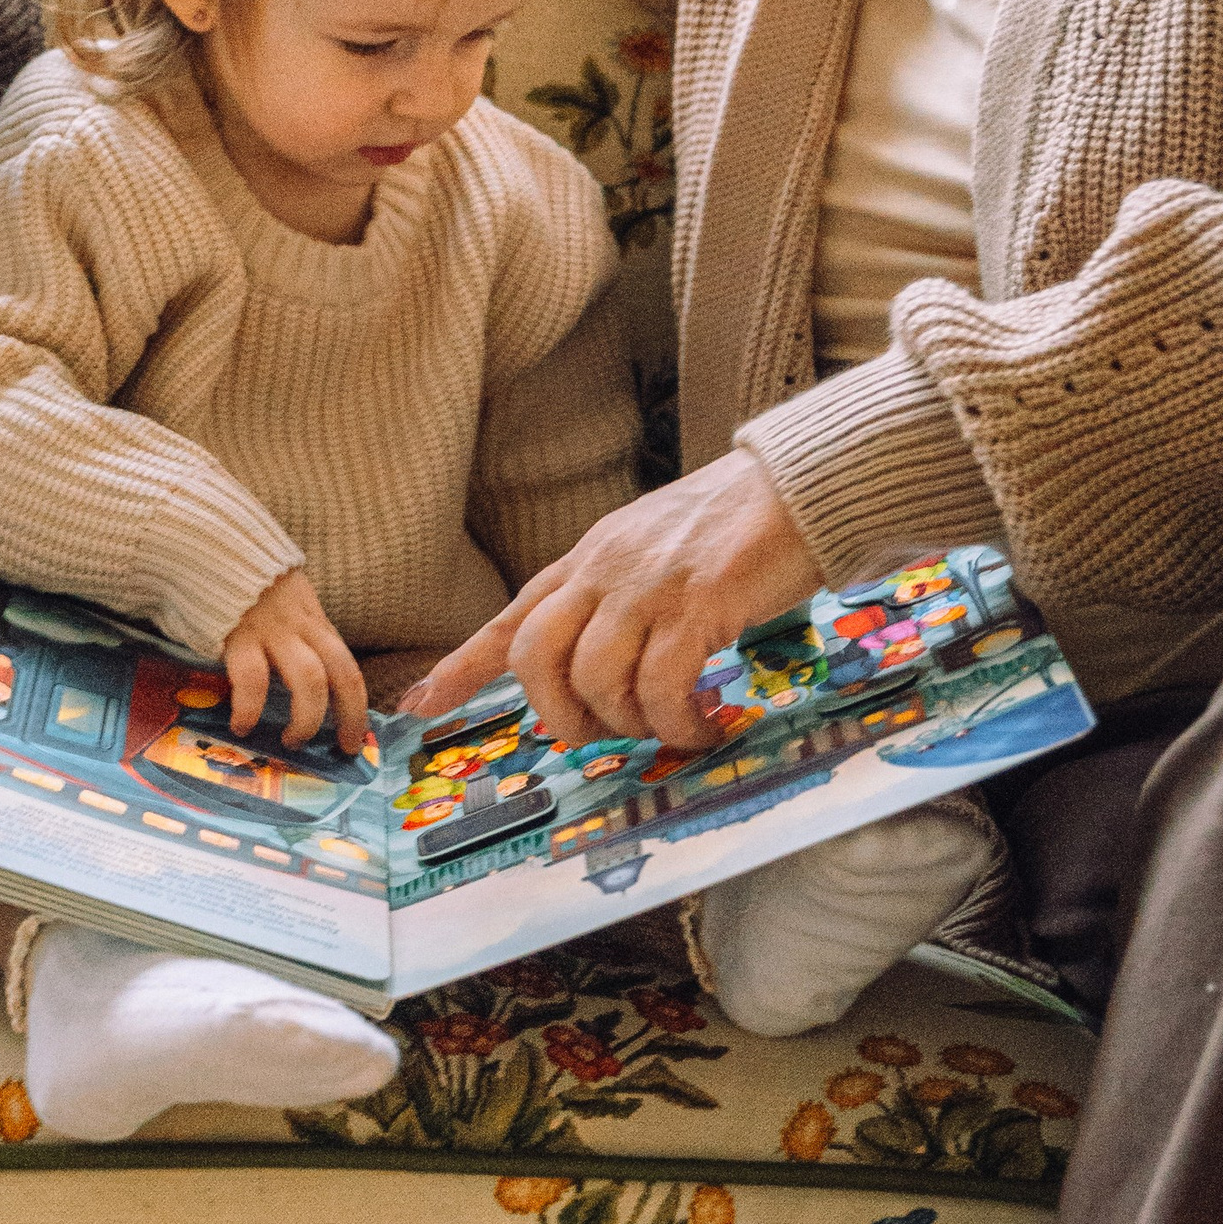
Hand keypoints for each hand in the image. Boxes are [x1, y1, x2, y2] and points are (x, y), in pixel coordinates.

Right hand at [222, 567, 368, 752]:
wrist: (207, 542)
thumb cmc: (241, 580)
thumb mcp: (283, 601)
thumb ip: (294, 633)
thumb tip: (300, 682)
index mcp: (312, 621)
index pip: (348, 666)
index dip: (356, 706)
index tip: (354, 738)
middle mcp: (301, 626)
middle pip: (342, 674)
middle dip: (348, 716)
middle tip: (340, 746)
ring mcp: (273, 630)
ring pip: (310, 680)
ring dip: (306, 719)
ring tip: (292, 740)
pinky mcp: (239, 635)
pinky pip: (254, 679)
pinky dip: (251, 708)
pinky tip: (243, 724)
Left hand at [418, 453, 820, 755]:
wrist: (800, 485)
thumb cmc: (736, 526)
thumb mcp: (652, 551)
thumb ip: (618, 596)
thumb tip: (600, 667)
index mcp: (588, 559)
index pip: (511, 618)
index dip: (462, 668)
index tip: (421, 706)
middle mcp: (604, 569)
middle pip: (535, 657)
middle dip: (560, 717)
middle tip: (606, 738)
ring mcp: (647, 584)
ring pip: (596, 680)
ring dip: (630, 723)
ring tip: (671, 727)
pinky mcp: (697, 602)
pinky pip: (663, 686)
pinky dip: (678, 721)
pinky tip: (705, 724)